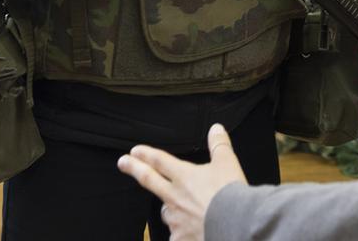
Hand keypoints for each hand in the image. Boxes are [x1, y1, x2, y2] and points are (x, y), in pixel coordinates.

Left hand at [117, 124, 244, 240]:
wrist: (235, 223)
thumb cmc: (230, 193)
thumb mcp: (227, 162)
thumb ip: (219, 144)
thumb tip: (216, 128)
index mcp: (184, 176)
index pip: (160, 161)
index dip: (146, 154)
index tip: (134, 151)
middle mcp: (175, 196)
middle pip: (149, 180)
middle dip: (134, 169)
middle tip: (122, 162)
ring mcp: (175, 218)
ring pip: (166, 211)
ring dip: (170, 208)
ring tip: (183, 210)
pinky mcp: (180, 237)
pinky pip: (176, 235)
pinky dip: (182, 233)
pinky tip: (191, 233)